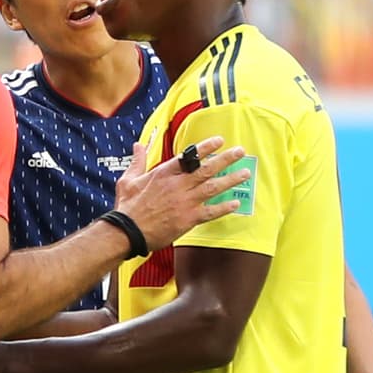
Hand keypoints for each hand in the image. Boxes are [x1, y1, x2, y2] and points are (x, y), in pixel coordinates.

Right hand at [115, 138, 247, 251]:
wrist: (127, 232)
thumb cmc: (127, 207)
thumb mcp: (128, 179)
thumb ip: (138, 161)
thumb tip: (138, 145)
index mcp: (164, 173)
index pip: (190, 156)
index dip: (206, 147)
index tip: (220, 141)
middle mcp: (178, 185)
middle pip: (207, 169)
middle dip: (226, 159)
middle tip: (240, 151)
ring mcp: (185, 202)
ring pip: (213, 188)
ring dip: (231, 180)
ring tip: (245, 174)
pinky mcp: (188, 219)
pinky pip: (211, 212)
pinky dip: (224, 208)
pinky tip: (236, 203)